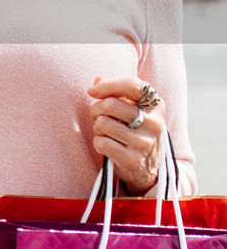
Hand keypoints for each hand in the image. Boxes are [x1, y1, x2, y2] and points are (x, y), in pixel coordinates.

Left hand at [87, 76, 165, 192]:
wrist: (148, 168)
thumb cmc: (134, 131)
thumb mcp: (131, 110)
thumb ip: (116, 92)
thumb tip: (97, 79)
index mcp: (156, 106)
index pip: (133, 85)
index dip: (108, 85)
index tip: (92, 91)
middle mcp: (155, 123)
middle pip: (111, 104)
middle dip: (96, 109)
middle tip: (99, 116)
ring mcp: (146, 143)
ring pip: (103, 123)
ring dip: (98, 128)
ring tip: (107, 133)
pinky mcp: (133, 160)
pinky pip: (101, 143)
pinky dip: (98, 143)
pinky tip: (108, 146)